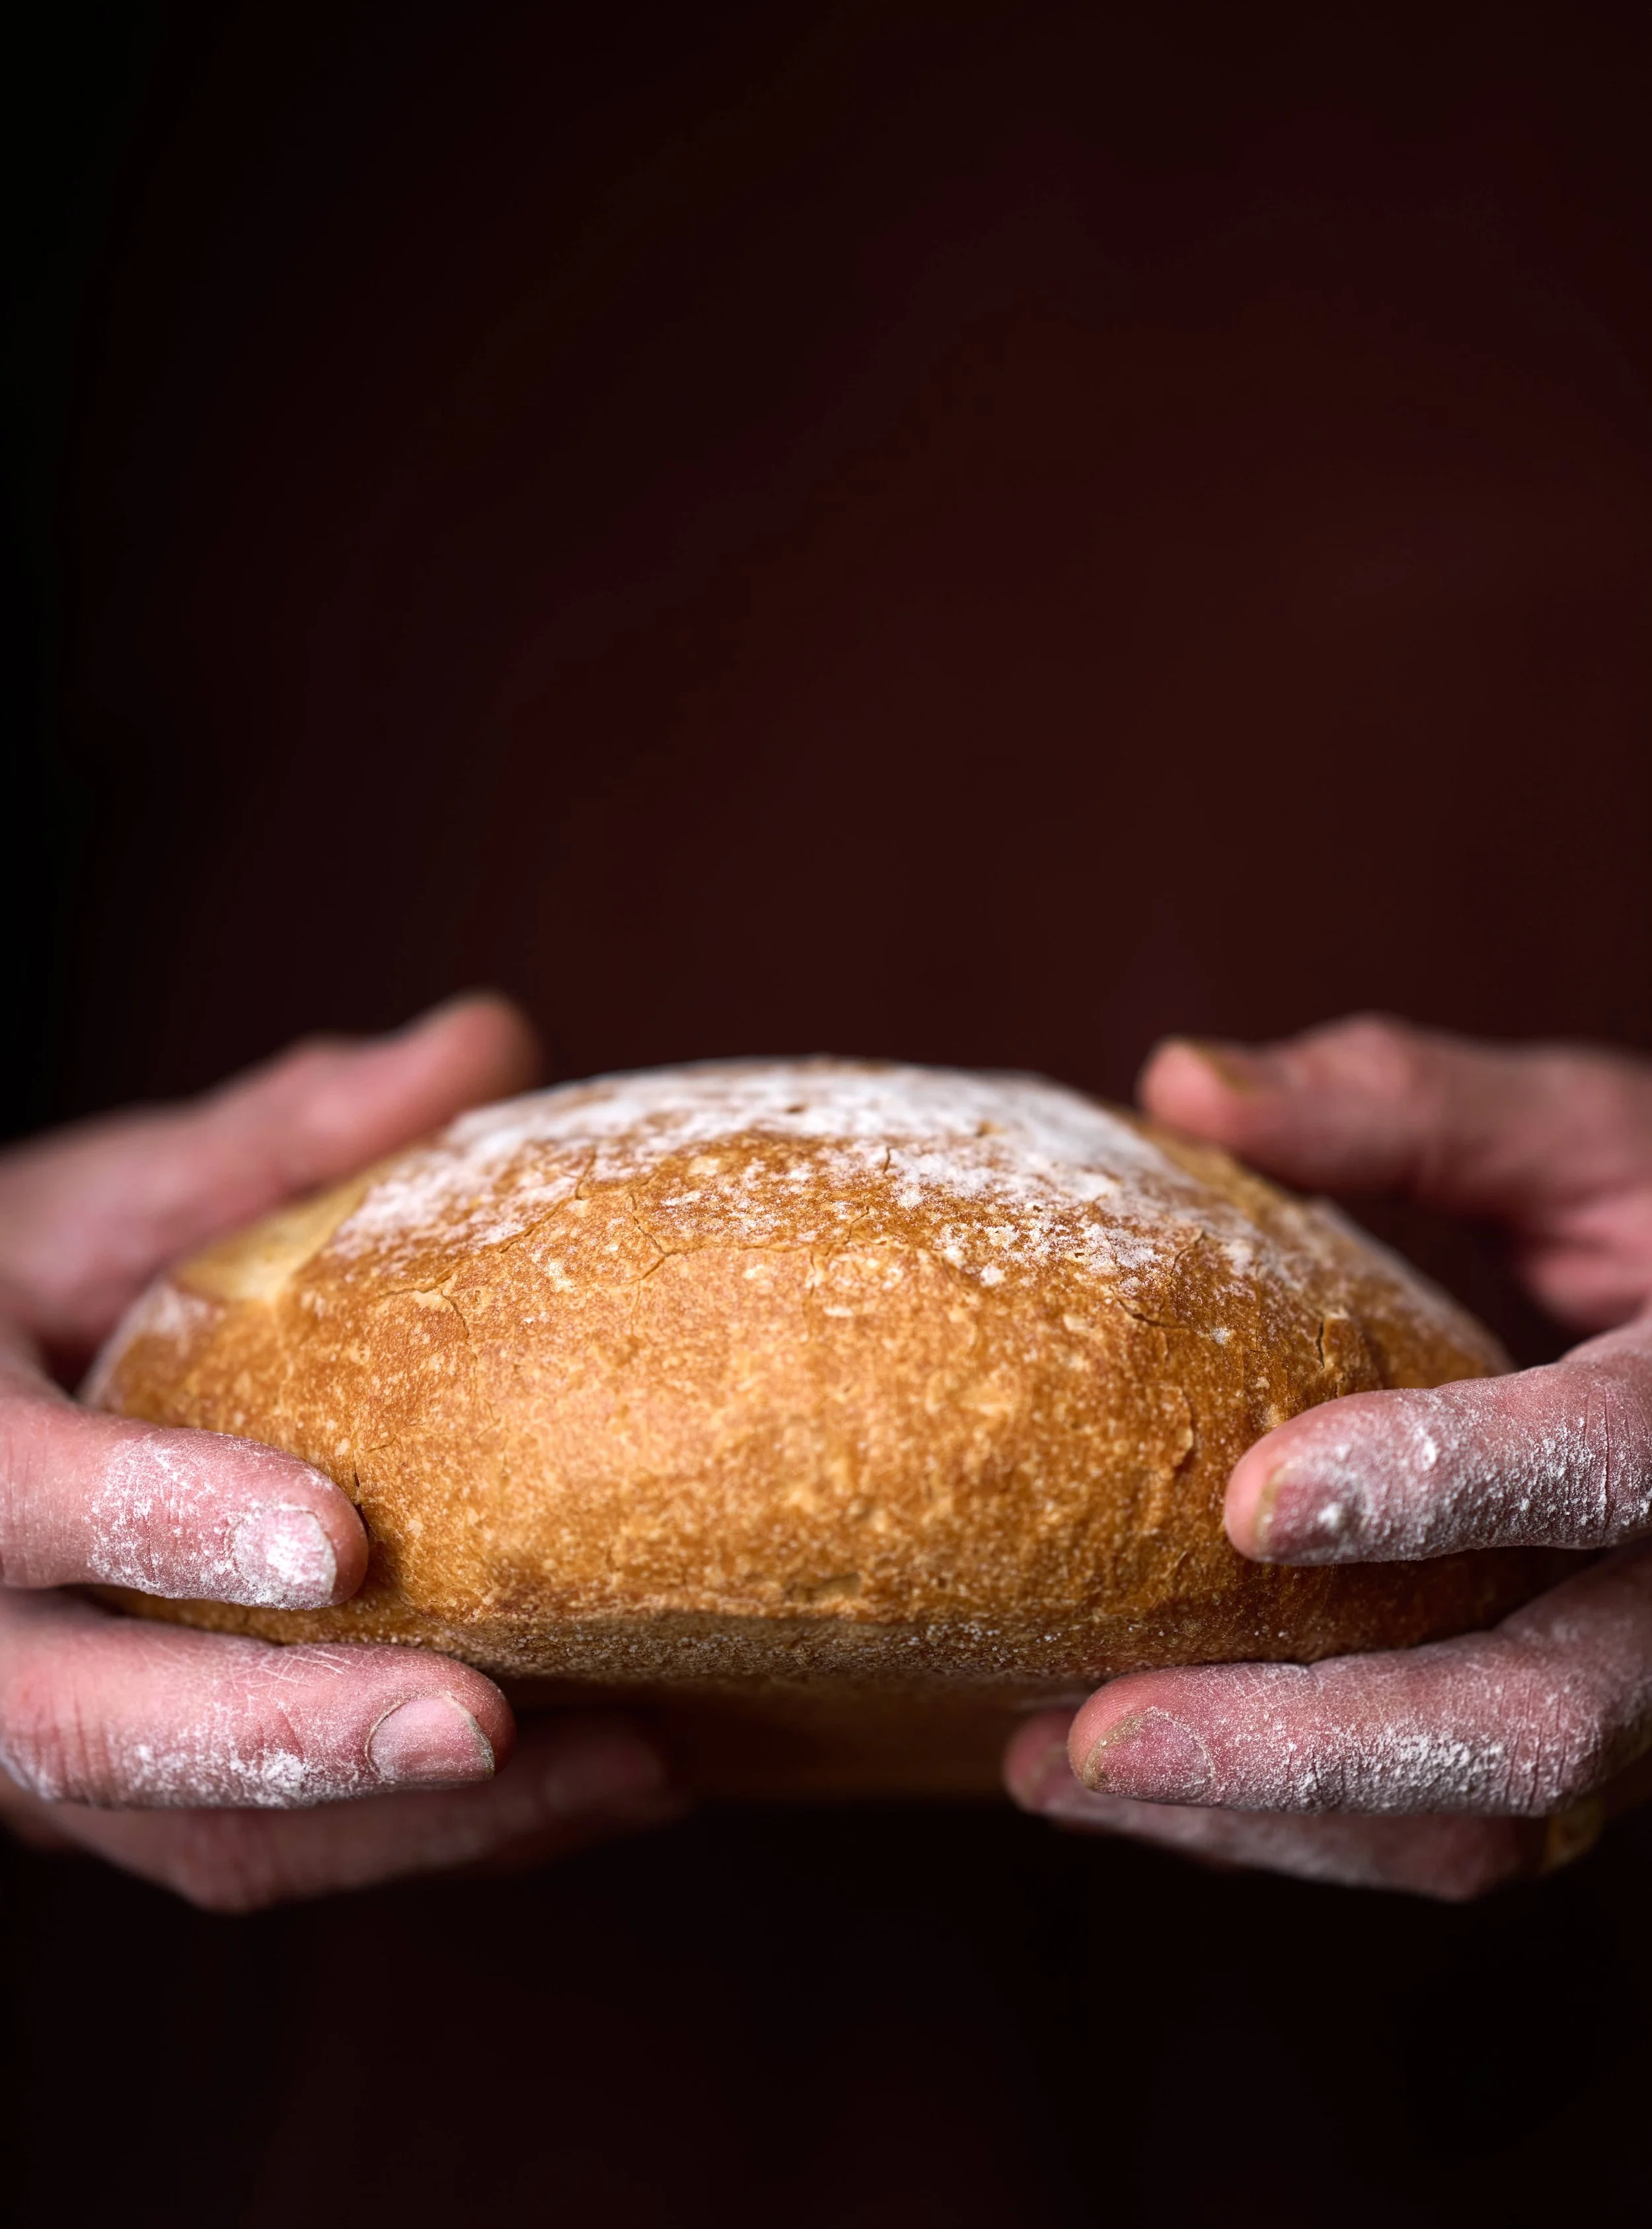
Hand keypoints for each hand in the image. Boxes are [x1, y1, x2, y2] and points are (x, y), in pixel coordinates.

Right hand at [0, 997, 676, 1907]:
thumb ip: (269, 1142)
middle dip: (300, 1740)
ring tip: (625, 1769)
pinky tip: (592, 1785)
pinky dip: (423, 1842)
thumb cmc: (10, 1293)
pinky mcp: (122, 1806)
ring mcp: (35, 1749)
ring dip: (411, 1826)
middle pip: (101, 1733)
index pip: (18, 1505)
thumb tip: (490, 1041)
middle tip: (488, 1726)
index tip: (339, 1538)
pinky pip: (256, 1857)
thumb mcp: (97, 1200)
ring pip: (197, 1839)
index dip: (163, 1522)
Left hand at [1006, 1015, 1651, 1895]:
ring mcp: (1649, 1689)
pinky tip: (1134, 1782)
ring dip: (1264, 1814)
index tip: (1251, 1500)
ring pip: (1488, 1819)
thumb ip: (1413, 1109)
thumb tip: (1179, 1083)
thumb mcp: (1593, 1139)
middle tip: (1099, 1734)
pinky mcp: (1590, 1742)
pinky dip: (1292, 1824)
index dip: (1443, 1484)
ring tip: (1050, 1769)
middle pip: (1540, 1718)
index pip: (1609, 1461)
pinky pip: (1457, 1832)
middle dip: (1309, 1742)